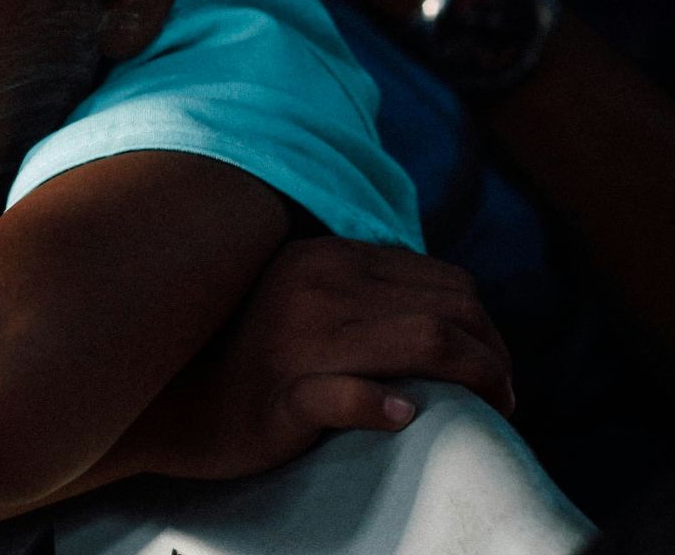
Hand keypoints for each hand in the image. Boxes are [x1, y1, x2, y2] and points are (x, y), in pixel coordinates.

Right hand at [123, 236, 514, 480]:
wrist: (170, 404)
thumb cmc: (249, 359)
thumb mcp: (303, 301)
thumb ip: (360, 291)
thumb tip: (448, 310)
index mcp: (325, 258)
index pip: (444, 280)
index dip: (487, 326)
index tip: (496, 367)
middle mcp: (317, 286)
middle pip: (449, 310)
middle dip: (496, 356)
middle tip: (505, 397)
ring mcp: (298, 339)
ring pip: (426, 344)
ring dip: (478, 381)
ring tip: (491, 411)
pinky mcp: (283, 393)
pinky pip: (349, 396)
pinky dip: (384, 406)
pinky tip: (404, 417)